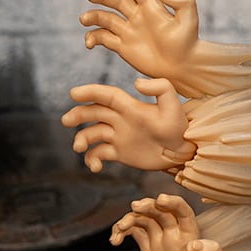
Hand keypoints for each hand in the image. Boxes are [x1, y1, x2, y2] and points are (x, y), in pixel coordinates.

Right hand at [62, 78, 194, 172]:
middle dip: (77, 114)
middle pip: (93, 113)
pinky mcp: (119, 153)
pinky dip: (91, 160)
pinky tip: (96, 167)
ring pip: (92, 134)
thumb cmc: (180, 128)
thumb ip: (161, 88)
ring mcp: (119, 136)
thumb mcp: (173, 105)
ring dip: (81, 139)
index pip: (106, 95)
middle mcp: (121, 120)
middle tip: (66, 121)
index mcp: (130, 107)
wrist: (184, 152)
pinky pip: (99, 154)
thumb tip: (136, 83)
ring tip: (79, 148)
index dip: (90, 92)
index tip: (73, 93)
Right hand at [80, 0, 199, 82]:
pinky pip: (102, 38)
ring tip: (85, 19)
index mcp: (151, 5)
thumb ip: (182, 1)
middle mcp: (137, 15)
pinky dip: (92, 38)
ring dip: (93, 16)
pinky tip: (90, 44)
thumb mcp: (190, 19)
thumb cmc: (188, 43)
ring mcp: (129, 30)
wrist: (185, 68)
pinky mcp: (123, 46)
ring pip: (105, 18)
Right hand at [110, 194, 221, 250]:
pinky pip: (133, 232)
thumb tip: (195, 245)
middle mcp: (173, 229)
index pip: (182, 210)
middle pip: (159, 211)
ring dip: (129, 219)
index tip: (160, 199)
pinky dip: (122, 232)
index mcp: (189, 230)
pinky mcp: (148, 244)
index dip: (173, 203)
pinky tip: (115, 240)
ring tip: (119, 229)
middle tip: (135, 206)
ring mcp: (159, 236)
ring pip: (142, 219)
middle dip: (148, 206)